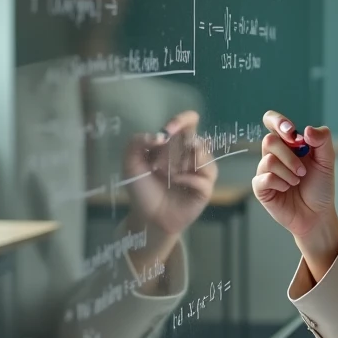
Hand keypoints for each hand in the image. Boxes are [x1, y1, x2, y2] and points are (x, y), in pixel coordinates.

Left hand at [124, 110, 215, 235]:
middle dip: (172, 151)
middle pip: (194, 138)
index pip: (190, 122)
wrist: (147, 217)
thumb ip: (137, 142)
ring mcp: (201, 171)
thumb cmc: (142, 189)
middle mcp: (192, 155)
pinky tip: (176, 183)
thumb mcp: (131, 163)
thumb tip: (159, 135)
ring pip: (203, 154)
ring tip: (168, 176)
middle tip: (157, 166)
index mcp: (176, 144)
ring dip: (180, 164)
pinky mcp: (206, 188)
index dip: (182, 120)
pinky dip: (188, 178)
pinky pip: (204, 176)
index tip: (167, 131)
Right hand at [253, 111, 336, 239]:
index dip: (277, 121)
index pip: (272, 121)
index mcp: (288, 144)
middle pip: (269, 140)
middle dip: (290, 156)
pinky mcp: (261, 187)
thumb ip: (322, 140)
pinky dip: (281, 183)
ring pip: (268, 160)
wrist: (318, 214)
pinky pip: (264, 178)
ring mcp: (265, 171)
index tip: (291, 132)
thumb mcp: (327, 160)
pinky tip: (287, 189)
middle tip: (303, 171)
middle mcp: (274, 154)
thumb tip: (306, 130)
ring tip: (297, 181)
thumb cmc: (320, 186)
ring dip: (289, 172)